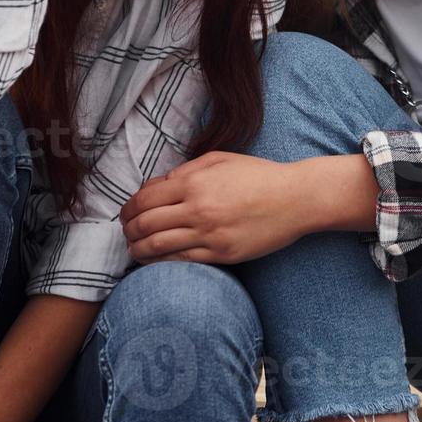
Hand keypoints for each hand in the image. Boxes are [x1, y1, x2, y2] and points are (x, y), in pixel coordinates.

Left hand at [120, 152, 309, 264]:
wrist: (296, 199)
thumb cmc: (258, 175)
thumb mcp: (220, 160)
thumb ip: (185, 171)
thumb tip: (155, 187)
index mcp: (195, 183)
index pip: (144, 199)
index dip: (128, 209)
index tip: (126, 214)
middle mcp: (198, 209)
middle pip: (145, 224)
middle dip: (128, 230)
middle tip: (126, 232)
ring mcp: (209, 234)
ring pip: (156, 247)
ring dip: (137, 249)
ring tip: (134, 248)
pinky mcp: (221, 254)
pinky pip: (180, 261)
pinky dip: (160, 261)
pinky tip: (155, 259)